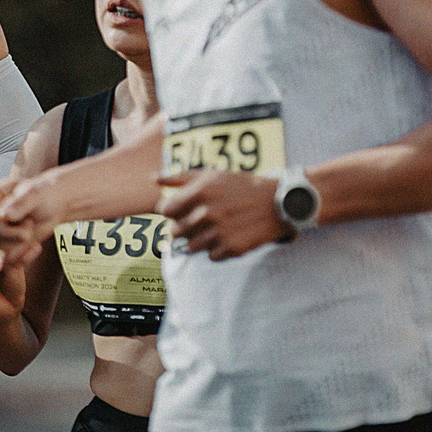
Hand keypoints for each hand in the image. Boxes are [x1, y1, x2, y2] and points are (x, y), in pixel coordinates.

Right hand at [0, 175, 59, 267]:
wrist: (52, 206)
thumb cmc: (43, 194)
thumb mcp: (37, 194)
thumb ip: (22, 202)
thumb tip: (5, 215)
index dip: (7, 231)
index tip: (28, 226)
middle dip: (16, 239)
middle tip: (30, 224)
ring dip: (20, 247)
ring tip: (29, 230)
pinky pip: (6, 263)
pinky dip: (24, 257)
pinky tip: (35, 247)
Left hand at [157, 168, 290, 260]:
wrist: (277, 203)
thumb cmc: (240, 186)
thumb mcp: (212, 175)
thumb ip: (180, 177)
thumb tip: (154, 178)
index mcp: (199, 192)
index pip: (164, 211)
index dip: (172, 211)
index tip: (183, 209)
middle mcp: (206, 213)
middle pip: (175, 231)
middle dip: (187, 226)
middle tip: (206, 219)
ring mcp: (218, 233)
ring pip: (191, 247)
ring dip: (201, 239)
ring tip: (219, 227)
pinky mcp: (230, 249)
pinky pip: (210, 256)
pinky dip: (218, 249)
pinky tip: (230, 235)